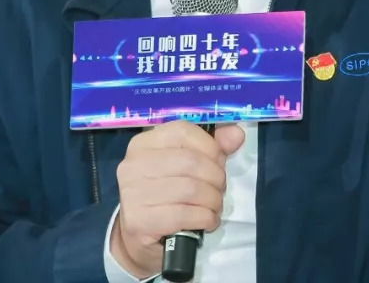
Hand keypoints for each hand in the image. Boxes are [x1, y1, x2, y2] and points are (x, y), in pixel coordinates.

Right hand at [110, 121, 244, 277]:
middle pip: (190, 162)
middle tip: (219, 189)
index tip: (219, 162)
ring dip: (213, 200)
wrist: (135, 237)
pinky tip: (208, 221)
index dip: (210, 147)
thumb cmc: (163, 196)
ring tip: (214, 207)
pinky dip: (205, 218)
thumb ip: (211, 147)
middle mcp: (134, 164)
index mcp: (143, 144)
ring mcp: (133, 193)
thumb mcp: (183, 167)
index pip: (182, 131)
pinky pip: (184, 214)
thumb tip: (236, 134)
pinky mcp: (139, 221)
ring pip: (190, 189)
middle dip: (215, 177)